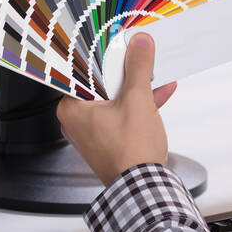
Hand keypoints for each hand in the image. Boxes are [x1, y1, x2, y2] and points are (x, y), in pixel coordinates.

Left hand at [56, 32, 175, 185]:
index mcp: (72, 107)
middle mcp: (76, 119)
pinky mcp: (107, 138)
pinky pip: (120, 113)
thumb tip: (140, 44)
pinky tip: (159, 94)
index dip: (103, 53)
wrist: (142, 189)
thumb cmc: (131, 153)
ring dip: (136, 87)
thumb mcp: (138, 100)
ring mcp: (92, 130)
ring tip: (155, 75)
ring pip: (113, 97)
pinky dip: (137, 104)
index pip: (84, 68)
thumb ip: (139, 68)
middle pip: (100, 82)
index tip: (117, 43)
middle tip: (138, 56)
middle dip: (125, 71)